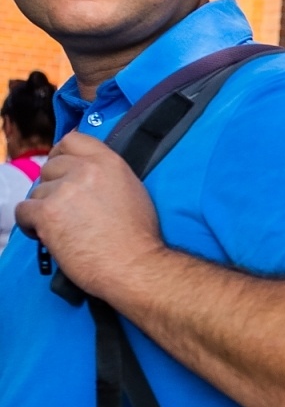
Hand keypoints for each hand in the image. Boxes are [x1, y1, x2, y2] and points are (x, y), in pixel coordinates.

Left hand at [15, 132, 165, 300]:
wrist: (135, 266)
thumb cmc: (140, 238)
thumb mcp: (133, 192)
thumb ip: (108, 177)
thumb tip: (86, 177)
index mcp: (109, 162)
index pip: (72, 140)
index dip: (61, 154)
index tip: (62, 170)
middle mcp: (85, 170)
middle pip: (50, 167)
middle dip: (53, 186)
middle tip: (65, 208)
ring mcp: (64, 191)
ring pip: (37, 192)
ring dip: (45, 208)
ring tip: (62, 228)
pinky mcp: (47, 213)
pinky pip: (23, 211)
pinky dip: (30, 224)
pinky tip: (46, 235)